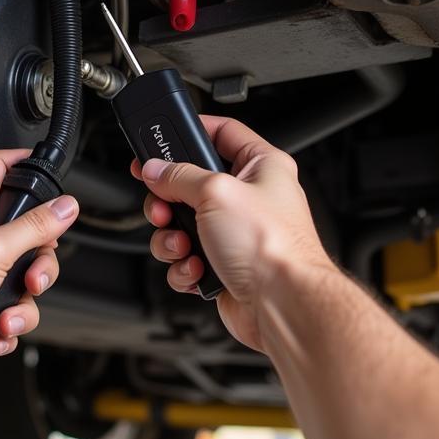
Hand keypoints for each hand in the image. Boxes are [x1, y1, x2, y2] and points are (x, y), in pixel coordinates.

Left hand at [0, 149, 78, 379]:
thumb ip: (34, 226)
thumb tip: (64, 206)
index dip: (20, 160)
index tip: (41, 166)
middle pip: (25, 237)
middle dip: (38, 266)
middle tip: (32, 279)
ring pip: (18, 281)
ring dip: (22, 307)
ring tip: (8, 317)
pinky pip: (4, 309)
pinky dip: (6, 325)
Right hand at [132, 117, 332, 350]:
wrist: (282, 305)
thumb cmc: (273, 247)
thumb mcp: (216, 193)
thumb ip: (179, 176)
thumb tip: (156, 170)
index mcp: (262, 167)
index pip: (222, 133)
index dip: (190, 133)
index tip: (161, 143)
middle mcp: (249, 198)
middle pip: (190, 184)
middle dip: (168, 199)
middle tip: (161, 206)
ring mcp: (235, 234)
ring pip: (181, 225)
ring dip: (172, 238)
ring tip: (184, 245)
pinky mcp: (222, 265)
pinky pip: (186, 258)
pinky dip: (184, 266)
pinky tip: (196, 269)